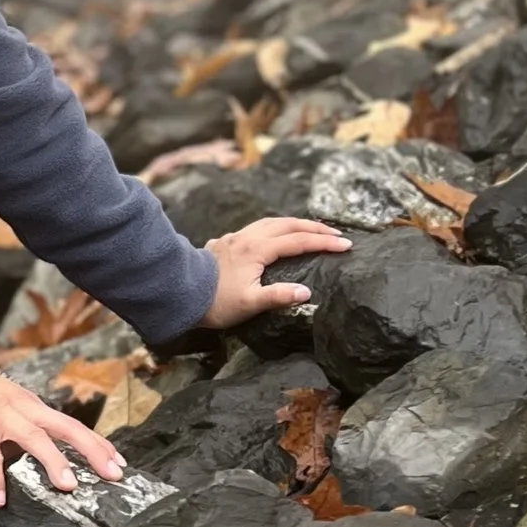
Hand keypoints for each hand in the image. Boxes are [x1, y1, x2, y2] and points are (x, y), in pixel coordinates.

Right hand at [0, 345, 132, 507]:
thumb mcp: (6, 405)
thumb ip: (22, 425)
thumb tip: (39, 453)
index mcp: (33, 406)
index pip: (73, 425)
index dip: (97, 443)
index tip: (119, 462)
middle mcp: (24, 408)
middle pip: (66, 427)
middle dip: (93, 450)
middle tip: (114, 473)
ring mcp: (1, 415)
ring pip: (34, 438)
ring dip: (53, 461)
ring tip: (69, 486)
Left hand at [199, 214, 348, 330]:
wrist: (180, 292)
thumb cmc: (215, 302)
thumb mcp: (250, 303)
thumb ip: (279, 296)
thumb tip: (306, 292)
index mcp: (257, 250)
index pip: (299, 241)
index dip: (324, 242)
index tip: (346, 245)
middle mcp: (248, 238)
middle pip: (288, 224)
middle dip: (315, 227)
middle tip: (336, 233)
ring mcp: (236, 238)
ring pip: (272, 222)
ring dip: (295, 224)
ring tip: (311, 229)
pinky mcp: (226, 243)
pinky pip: (258, 228)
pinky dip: (276, 227)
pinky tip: (275, 235)